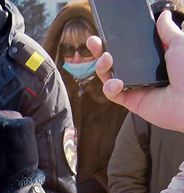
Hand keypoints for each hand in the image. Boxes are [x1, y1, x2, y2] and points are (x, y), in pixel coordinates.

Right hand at [87, 10, 183, 132]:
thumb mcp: (180, 44)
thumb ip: (167, 30)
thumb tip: (164, 16)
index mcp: (153, 58)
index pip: (128, 48)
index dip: (114, 41)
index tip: (104, 34)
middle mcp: (142, 72)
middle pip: (114, 61)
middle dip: (100, 52)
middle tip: (93, 42)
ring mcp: (136, 87)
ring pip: (109, 76)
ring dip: (102, 67)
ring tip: (106, 59)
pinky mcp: (132, 101)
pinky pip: (113, 94)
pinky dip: (110, 87)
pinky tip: (116, 82)